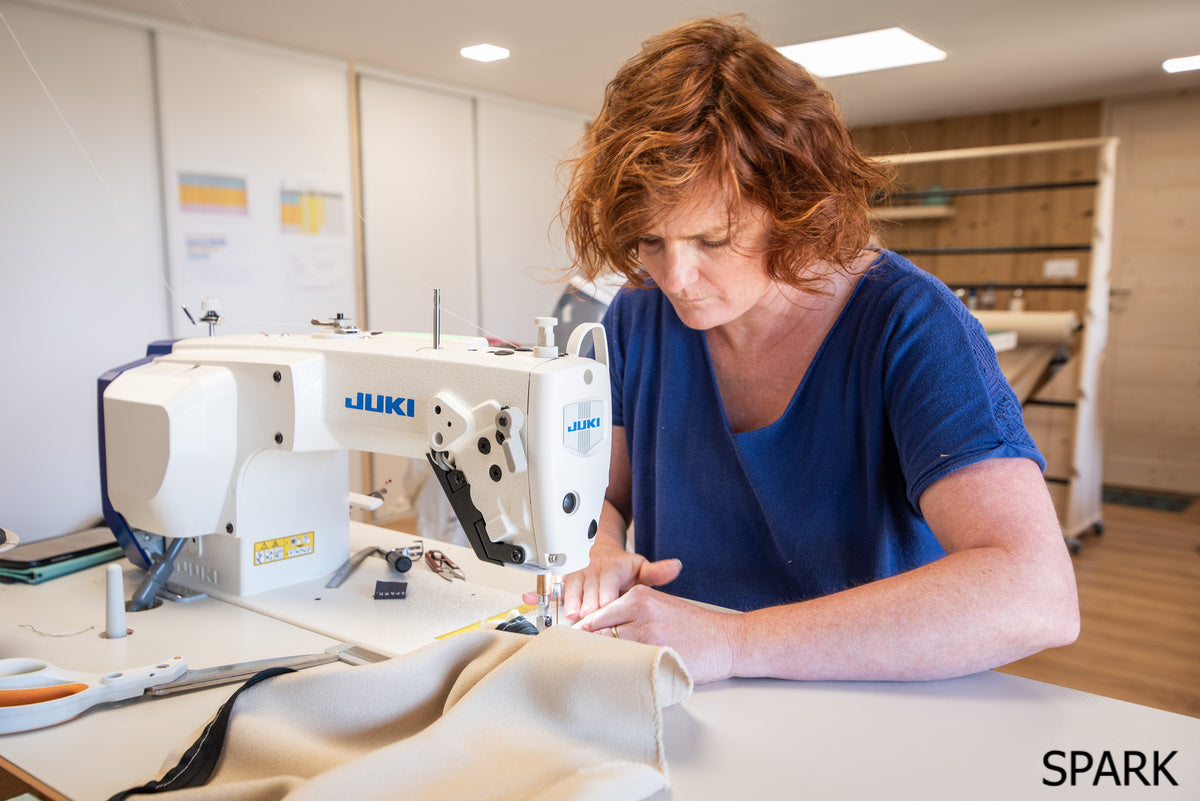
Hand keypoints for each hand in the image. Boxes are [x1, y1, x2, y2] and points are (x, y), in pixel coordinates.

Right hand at [522, 540, 680, 619]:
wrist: (603, 554)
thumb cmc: (623, 568)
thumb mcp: (642, 568)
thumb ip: (657, 571)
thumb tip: (676, 566)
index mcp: (611, 569)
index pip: (607, 586)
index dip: (604, 599)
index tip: (604, 612)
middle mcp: (591, 571)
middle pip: (586, 591)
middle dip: (585, 607)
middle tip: (584, 624)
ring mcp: (575, 575)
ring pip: (567, 589)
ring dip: (565, 603)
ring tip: (566, 618)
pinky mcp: (561, 580)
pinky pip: (548, 585)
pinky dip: (537, 592)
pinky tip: (527, 599)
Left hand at [574, 585, 739, 684]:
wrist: (727, 640)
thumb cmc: (694, 626)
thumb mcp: (660, 606)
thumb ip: (630, 613)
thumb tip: (596, 629)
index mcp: (639, 596)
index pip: (595, 615)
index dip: (580, 633)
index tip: (570, 645)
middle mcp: (640, 611)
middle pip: (596, 631)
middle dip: (584, 647)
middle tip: (572, 661)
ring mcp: (648, 635)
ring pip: (608, 649)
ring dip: (597, 661)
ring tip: (586, 674)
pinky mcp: (657, 656)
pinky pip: (626, 665)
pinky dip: (616, 672)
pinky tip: (610, 680)